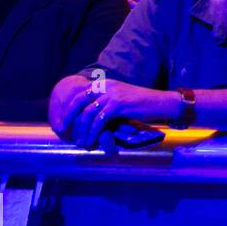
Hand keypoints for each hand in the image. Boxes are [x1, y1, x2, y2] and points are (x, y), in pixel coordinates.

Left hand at [52, 76, 178, 148]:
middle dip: (69, 118)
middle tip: (64, 132)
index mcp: (105, 83)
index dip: (69, 109)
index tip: (64, 122)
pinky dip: (93, 132)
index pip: (79, 94)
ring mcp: (112, 94)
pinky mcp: (118, 104)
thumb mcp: (121, 99)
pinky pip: (99, 121)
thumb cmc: (144, 104)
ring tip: (81, 142)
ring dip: (82, 130)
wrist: (162, 102)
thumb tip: (90, 116)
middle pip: (78, 101)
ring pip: (88, 114)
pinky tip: (92, 141)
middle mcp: (106, 86)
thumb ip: (106, 103)